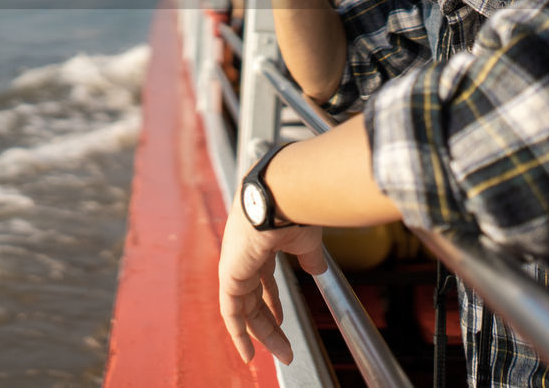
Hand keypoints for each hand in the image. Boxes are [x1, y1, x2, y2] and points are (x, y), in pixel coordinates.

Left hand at [218, 193, 326, 363]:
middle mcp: (244, 254)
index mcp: (260, 242)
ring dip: (264, 334)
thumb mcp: (305, 239)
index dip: (273, 301)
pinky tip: (248, 352)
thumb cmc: (294, 208)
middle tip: (286, 346)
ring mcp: (235, 264)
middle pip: (255, 297)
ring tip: (282, 353)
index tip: (282, 319)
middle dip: (271, 323)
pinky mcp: (229, 274)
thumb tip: (318, 270)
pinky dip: (238, 333)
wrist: (282, 195)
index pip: (263, 279)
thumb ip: (309, 257)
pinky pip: (231, 311)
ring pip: (246, 308)